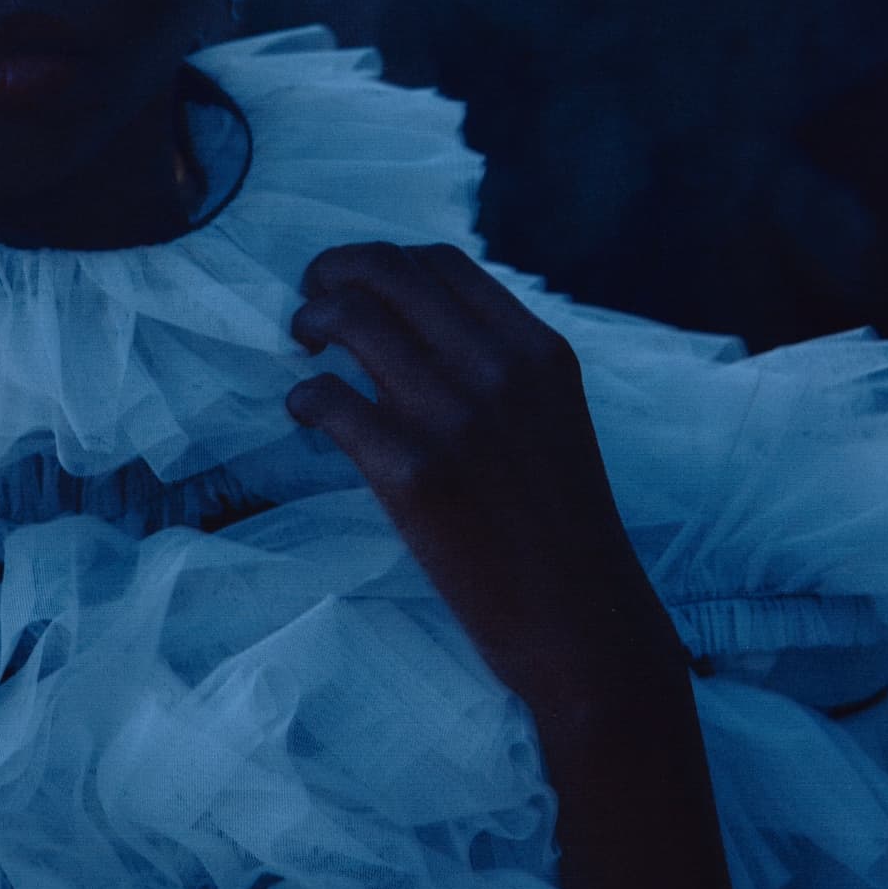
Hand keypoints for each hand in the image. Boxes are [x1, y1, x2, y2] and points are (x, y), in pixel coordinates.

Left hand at [287, 241, 677, 719]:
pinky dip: (304, 398)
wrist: (584, 626)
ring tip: (305, 351)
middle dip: (333, 275)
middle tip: (311, 303)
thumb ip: (500, 367)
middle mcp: (499, 370)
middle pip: (386, 274)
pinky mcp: (414, 474)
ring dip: (312, 323)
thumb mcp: (553, 419)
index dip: (380, 262)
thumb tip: (418, 326)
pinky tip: (305, 415)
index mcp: (537, 351)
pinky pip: (329, 400)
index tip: (354, 285)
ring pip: (352, 320)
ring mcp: (455, 419)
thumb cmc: (561, 531)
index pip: (439, 262)